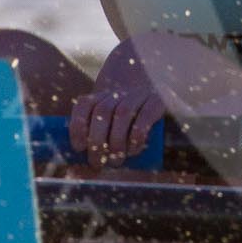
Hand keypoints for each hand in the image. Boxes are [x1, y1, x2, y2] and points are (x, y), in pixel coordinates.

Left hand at [71, 38, 175, 164]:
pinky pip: (146, 116)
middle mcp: (120, 91)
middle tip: (97, 163)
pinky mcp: (159, 100)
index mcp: (104, 93)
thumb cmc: (134, 115)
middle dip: (96, 141)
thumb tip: (81, 163)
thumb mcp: (114, 118)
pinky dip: (137, 135)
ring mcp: (140, 93)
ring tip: (116, 161)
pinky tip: (134, 150)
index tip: (78, 148)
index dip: (78, 126)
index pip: (84, 105)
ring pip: (122, 114)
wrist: (163, 79)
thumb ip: (99, 134)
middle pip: (102, 111)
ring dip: (116, 141)